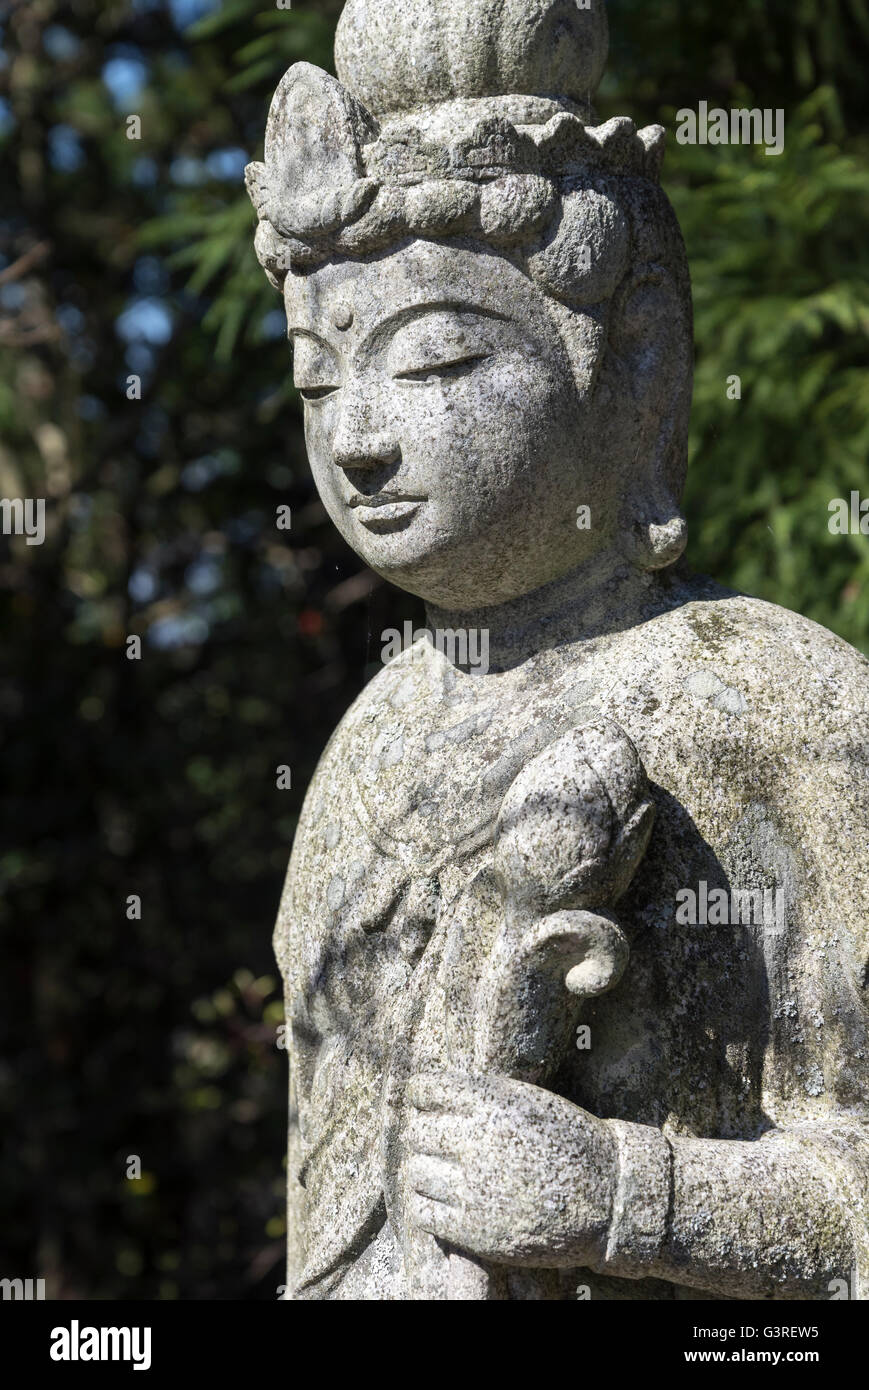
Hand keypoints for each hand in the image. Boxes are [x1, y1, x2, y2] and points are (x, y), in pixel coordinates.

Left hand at [404, 1070, 617, 1266]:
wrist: (607, 1196)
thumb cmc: (567, 1140)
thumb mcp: (528, 1100)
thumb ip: (482, 1094)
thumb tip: (431, 1094)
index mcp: (491, 1103)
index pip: (425, 1089)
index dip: (421, 1095)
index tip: (425, 1103)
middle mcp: (478, 1141)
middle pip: (417, 1132)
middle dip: (424, 1134)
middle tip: (437, 1141)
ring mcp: (474, 1188)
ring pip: (416, 1172)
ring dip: (425, 1170)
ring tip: (443, 1173)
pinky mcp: (474, 1230)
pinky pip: (424, 1212)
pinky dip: (426, 1204)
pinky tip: (442, 1200)